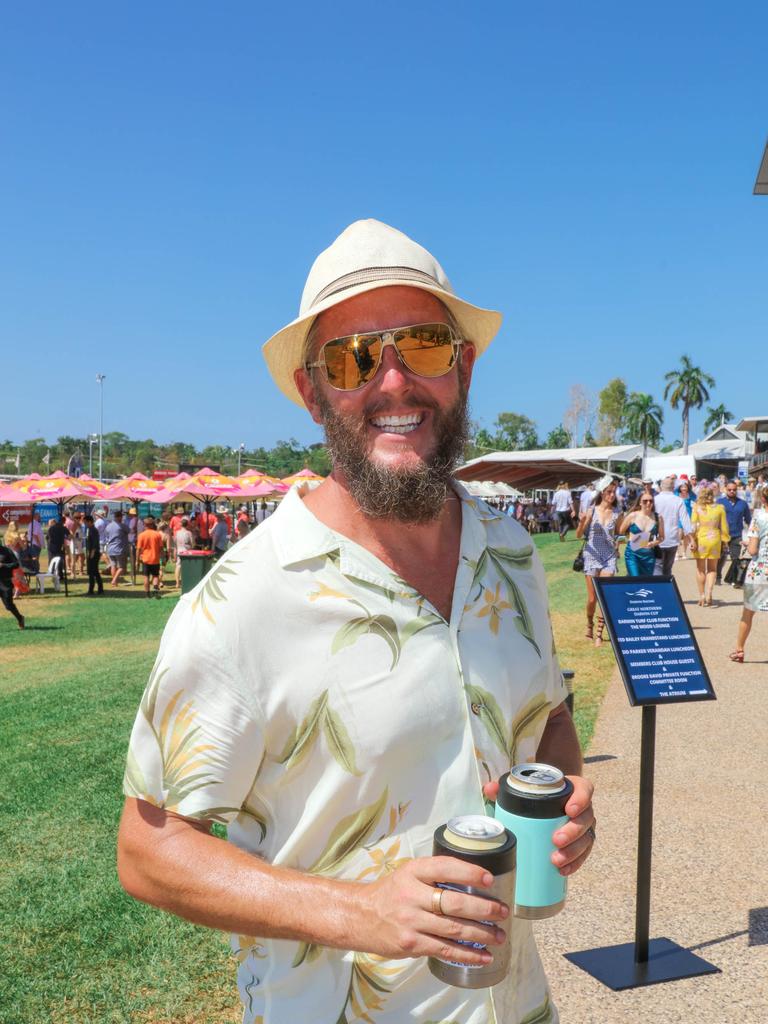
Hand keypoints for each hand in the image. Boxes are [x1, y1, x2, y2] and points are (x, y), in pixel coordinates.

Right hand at [358, 856, 507, 964]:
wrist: (360, 916)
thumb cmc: (390, 893)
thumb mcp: (408, 874)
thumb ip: (434, 875)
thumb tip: (473, 881)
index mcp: (413, 871)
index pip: (445, 867)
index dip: (469, 873)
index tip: (489, 879)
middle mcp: (412, 894)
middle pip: (455, 902)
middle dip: (484, 908)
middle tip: (503, 911)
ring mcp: (411, 920)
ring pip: (454, 929)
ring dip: (482, 933)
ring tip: (499, 935)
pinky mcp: (411, 943)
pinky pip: (445, 949)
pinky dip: (468, 954)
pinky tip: (483, 956)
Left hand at [483, 776, 594, 876]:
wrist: (550, 800)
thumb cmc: (538, 792)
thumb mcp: (525, 786)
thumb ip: (506, 786)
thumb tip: (490, 788)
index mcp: (574, 789)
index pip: (584, 791)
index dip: (580, 800)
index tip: (569, 810)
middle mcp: (583, 808)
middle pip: (585, 819)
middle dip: (572, 832)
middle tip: (555, 840)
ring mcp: (584, 827)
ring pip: (586, 839)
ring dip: (573, 852)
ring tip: (556, 860)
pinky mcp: (582, 843)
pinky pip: (583, 854)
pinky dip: (575, 863)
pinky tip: (563, 870)